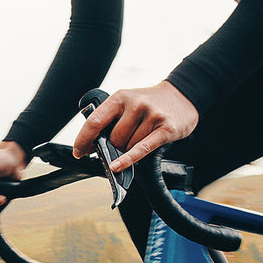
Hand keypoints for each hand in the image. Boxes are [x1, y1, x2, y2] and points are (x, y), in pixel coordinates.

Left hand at [72, 81, 197, 171]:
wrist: (183, 96)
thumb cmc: (151, 102)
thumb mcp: (128, 101)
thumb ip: (112, 119)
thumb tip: (93, 145)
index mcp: (120, 97)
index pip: (95, 121)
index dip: (83, 139)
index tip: (78, 151)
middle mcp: (135, 104)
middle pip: (114, 139)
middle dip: (115, 146)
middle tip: (125, 141)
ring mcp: (151, 116)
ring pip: (128, 146)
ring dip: (130, 149)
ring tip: (142, 136)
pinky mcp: (165, 129)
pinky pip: (141, 149)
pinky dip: (128, 160)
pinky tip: (117, 167)